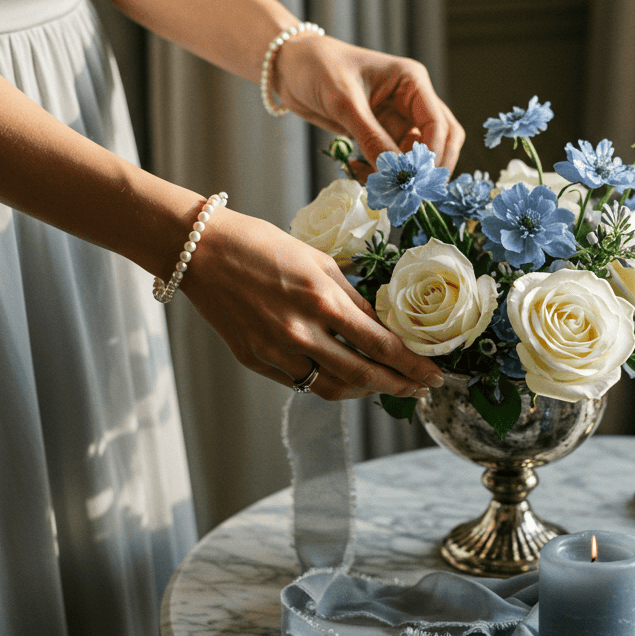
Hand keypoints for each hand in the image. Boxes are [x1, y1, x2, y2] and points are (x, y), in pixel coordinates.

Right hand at [183, 208, 445, 400]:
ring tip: (385, 385)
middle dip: (398, 385)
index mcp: (321, 299)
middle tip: (420, 389)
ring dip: (365, 391)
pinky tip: (344, 376)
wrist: (201, 251)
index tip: (433, 372)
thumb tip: (381, 325)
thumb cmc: (260, 245)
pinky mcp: (255, 361)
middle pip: (362, 376)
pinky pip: (300, 382)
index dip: (411, 364)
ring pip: (332, 388)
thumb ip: (350, 298)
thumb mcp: (317, 261)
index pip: (380, 344)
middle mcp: (300, 332)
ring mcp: (275, 352)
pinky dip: (327, 382)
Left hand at [273, 35, 463, 172]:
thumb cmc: (317, 67)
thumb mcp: (344, 101)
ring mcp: (396, 118)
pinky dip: (380, 173)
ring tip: (372, 182)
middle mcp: (410, 100)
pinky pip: (391, 160)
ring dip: (400, 174)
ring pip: (415, 155)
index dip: (432, 154)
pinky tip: (357, 171)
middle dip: (428, 168)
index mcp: (411, 81)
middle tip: (409, 192)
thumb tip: (395, 173)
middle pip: (440, 140)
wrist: (289, 66)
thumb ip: (371, 136)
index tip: (415, 180)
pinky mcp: (379, 133)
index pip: (438, 123)